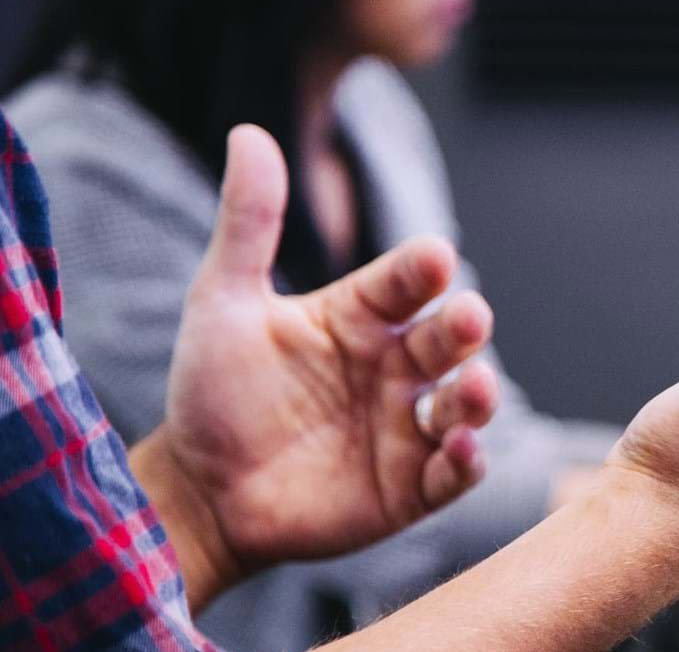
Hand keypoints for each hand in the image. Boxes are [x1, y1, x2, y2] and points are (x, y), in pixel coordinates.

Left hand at [133, 125, 498, 607]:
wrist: (200, 491)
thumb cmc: (213, 392)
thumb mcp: (223, 302)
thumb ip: (248, 224)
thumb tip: (249, 132)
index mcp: (359, 318)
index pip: (403, 284)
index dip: (420, 271)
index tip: (434, 257)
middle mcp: (393, 369)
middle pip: (445, 341)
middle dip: (463, 329)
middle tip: (469, 317)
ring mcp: (406, 429)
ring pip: (463, 405)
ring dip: (477, 397)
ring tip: (475, 388)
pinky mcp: (410, 488)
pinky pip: (452, 474)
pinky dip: (465, 462)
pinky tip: (460, 449)